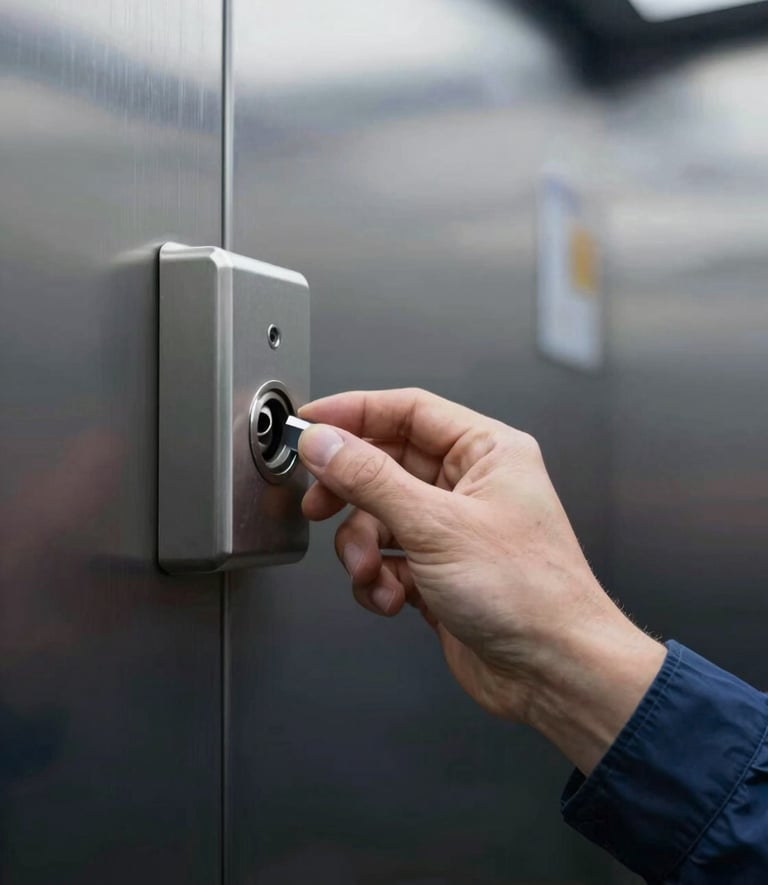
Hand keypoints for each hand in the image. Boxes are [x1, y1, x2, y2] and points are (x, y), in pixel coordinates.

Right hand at [298, 389, 664, 773]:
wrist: (553, 673)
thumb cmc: (530, 594)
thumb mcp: (436, 526)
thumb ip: (370, 479)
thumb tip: (325, 443)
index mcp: (487, 452)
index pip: (409, 411)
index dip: (354, 414)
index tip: (310, 424)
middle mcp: (471, 485)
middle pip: (386, 465)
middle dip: (350, 492)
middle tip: (320, 504)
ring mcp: (453, 529)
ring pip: (379, 516)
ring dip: (362, 548)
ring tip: (369, 571)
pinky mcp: (438, 570)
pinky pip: (386, 557)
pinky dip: (377, 579)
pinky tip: (391, 597)